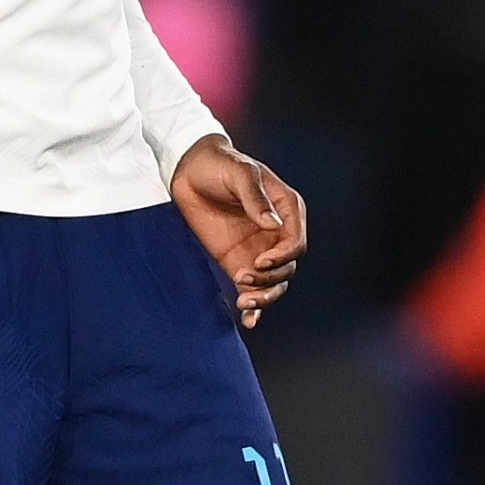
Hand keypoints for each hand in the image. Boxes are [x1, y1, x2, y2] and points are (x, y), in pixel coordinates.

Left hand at [169, 135, 306, 328]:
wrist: (188, 169)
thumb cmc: (219, 164)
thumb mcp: (239, 173)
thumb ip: (255, 198)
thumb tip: (273, 224)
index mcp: (286, 208)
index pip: (296, 242)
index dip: (283, 256)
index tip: (260, 261)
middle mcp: (277, 232)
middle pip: (288, 267)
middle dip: (271, 279)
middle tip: (245, 278)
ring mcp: (258, 249)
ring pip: (274, 283)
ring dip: (264, 296)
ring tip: (244, 302)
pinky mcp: (238, 262)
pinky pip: (252, 289)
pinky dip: (254, 307)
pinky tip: (249, 321)